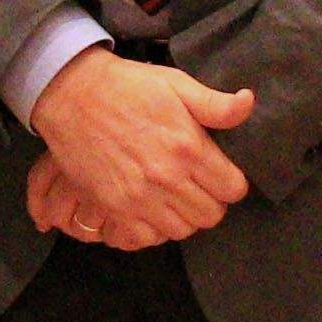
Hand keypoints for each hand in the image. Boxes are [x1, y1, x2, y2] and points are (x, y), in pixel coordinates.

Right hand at [30, 47, 256, 244]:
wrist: (72, 95)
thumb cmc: (128, 87)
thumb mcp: (177, 84)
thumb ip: (215, 104)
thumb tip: (249, 103)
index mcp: (189, 147)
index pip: (233, 189)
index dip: (230, 183)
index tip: (218, 174)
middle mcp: (167, 178)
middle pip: (210, 215)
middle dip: (210, 202)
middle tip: (197, 186)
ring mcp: (139, 197)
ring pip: (182, 230)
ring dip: (183, 217)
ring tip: (174, 198)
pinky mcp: (114, 208)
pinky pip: (147, 238)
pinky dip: (153, 229)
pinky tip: (151, 210)